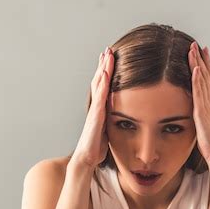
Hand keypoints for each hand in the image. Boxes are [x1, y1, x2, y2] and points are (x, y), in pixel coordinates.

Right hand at [69, 47, 114, 169]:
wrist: (87, 159)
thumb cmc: (97, 147)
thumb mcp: (108, 130)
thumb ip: (112, 121)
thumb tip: (122, 118)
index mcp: (99, 110)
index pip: (103, 87)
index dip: (106, 73)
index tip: (110, 60)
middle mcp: (96, 107)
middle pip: (99, 81)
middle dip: (103, 65)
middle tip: (108, 50)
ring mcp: (94, 110)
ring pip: (99, 85)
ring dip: (103, 69)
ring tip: (107, 55)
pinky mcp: (95, 116)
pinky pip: (100, 97)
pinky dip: (103, 84)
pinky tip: (106, 73)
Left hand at [188, 42, 209, 164]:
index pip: (209, 80)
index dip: (206, 66)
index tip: (203, 53)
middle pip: (207, 76)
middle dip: (202, 60)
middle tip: (198, 45)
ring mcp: (206, 106)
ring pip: (202, 81)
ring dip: (198, 64)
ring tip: (193, 50)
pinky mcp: (201, 113)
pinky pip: (199, 94)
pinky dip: (197, 81)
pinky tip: (195, 69)